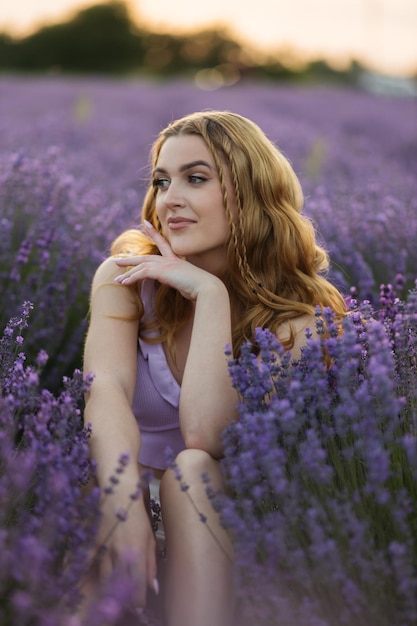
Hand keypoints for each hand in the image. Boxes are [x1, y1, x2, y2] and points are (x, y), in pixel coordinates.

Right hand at [96, 494, 156, 608]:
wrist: (118, 494)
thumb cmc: (138, 516)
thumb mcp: (150, 538)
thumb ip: (151, 564)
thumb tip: (154, 588)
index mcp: (137, 551)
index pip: (138, 585)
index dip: (138, 601)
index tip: (139, 607)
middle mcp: (120, 553)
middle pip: (120, 586)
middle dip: (124, 599)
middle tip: (127, 603)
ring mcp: (104, 549)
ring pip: (105, 580)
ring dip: (110, 590)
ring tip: (114, 595)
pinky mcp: (92, 545)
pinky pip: (88, 566)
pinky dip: (90, 576)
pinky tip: (91, 584)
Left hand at [114, 221, 221, 300]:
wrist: (207, 288)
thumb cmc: (202, 289)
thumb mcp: (189, 284)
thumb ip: (183, 283)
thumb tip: (184, 288)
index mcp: (177, 260)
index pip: (163, 244)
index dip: (154, 233)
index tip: (146, 224)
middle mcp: (170, 260)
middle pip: (146, 256)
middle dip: (130, 258)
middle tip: (117, 258)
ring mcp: (166, 264)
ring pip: (141, 266)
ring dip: (127, 273)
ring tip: (117, 280)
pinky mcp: (162, 271)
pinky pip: (142, 273)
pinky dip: (131, 278)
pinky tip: (124, 283)